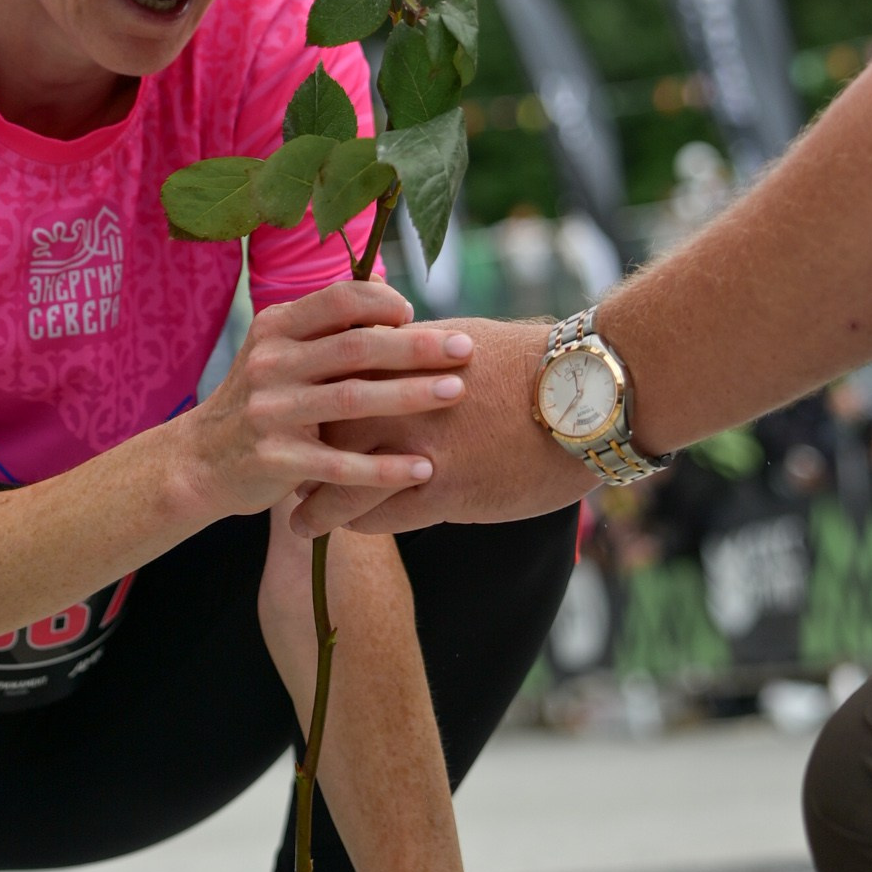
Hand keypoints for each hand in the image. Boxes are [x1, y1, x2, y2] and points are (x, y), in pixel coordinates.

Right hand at [183, 281, 473, 520]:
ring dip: (411, 395)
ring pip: (353, 400)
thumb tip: (396, 306)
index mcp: (275, 329)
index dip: (384, 302)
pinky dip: (386, 468)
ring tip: (457, 392)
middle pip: (356, 347)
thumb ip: (324, 332)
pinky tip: (424, 468)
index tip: (416, 315)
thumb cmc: (261, 401)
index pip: (339, 298)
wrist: (200, 461)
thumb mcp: (277, 354)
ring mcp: (271, 412)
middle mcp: (270, 364)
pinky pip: (341, 465)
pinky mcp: (276, 460)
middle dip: (417, 347)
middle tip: (465, 350)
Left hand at [292, 317, 589, 535]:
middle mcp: (398, 401)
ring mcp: (417, 448)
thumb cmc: (535, 363)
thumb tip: (395, 354)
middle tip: (285, 480)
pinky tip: (349, 531)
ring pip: (343, 486)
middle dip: (302, 462)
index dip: (313, 409)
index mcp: (403, 359)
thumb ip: (418, 354)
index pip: (336, 383)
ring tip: (300, 523)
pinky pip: (381, 515)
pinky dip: (358, 524)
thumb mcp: (464, 340)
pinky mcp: (444, 491)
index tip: (299, 425)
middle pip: (326, 436)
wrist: (586, 392)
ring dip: (318, 508)